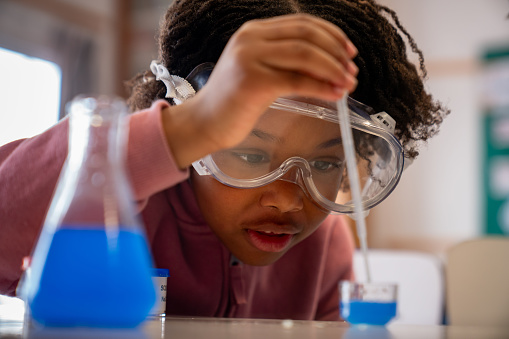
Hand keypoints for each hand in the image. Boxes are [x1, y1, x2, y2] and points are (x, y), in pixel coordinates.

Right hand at [164, 14, 357, 167]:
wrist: (205, 122)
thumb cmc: (234, 101)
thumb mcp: (259, 70)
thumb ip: (286, 61)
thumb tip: (329, 65)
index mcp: (254, 32)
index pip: (302, 23)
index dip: (332, 35)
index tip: (349, 51)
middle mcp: (250, 38)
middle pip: (307, 35)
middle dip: (336, 52)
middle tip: (352, 70)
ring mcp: (250, 58)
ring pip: (306, 55)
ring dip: (334, 69)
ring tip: (348, 83)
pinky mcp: (253, 82)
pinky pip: (298, 80)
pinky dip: (322, 87)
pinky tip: (335, 94)